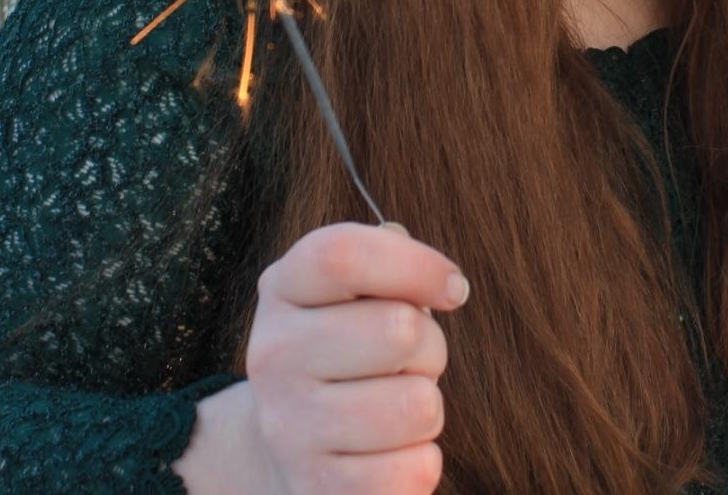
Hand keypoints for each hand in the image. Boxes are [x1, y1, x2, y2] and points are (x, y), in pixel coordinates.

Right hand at [241, 220, 469, 494]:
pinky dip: (420, 460)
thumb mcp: (345, 294)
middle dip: (430, 346)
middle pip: (400, 330)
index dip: (415, 265)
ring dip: (426, 406)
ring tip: (393, 406)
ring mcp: (290, 427)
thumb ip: (388, 264)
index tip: (453, 289)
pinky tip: (388, 451)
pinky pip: (416, 469)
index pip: (344, 256)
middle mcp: (274, 355)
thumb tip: (441, 283)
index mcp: (282, 290)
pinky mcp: (320, 488)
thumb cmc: (341, 354)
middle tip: (406, 362)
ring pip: (418, 405)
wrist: (285, 447)